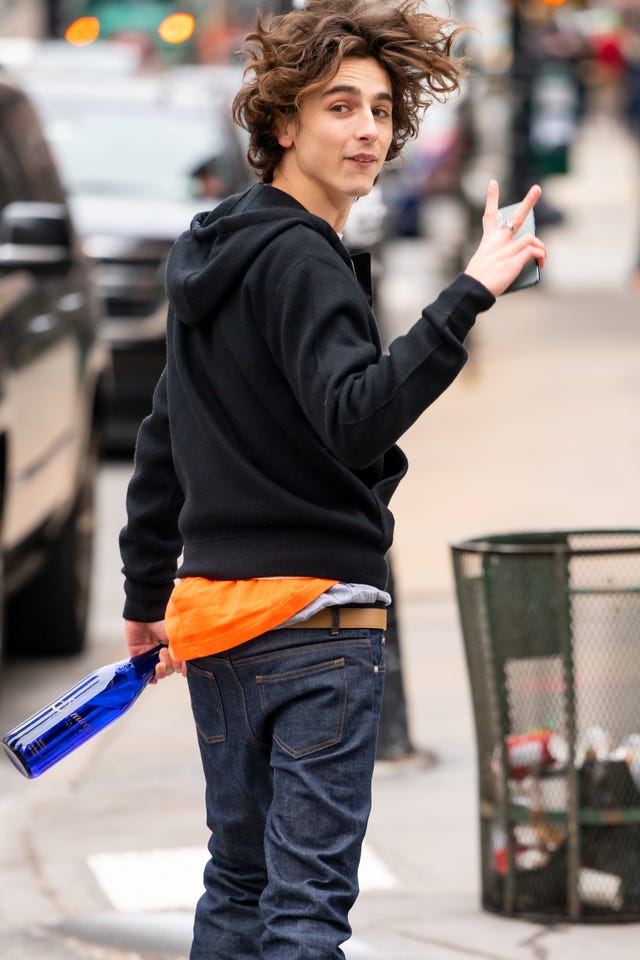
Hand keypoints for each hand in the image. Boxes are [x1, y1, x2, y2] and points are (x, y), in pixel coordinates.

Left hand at [124, 619, 186, 680]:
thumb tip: (187, 665)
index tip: (180, 663)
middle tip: (166, 656)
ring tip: (159, 664)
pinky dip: (149, 677)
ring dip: (161, 671)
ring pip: (159, 672)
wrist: (144, 616)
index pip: (180, 664)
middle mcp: (165, 653)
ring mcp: (152, 655)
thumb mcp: (177, 637)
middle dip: (169, 667)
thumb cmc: (161, 622)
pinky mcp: (140, 656)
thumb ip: (182, 651)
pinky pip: (143, 672)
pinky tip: (153, 678)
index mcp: (174, 647)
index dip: (180, 666)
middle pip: (170, 670)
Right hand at [464, 180, 546, 297]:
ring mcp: (507, 250)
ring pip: (530, 238)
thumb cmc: (478, 280)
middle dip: (528, 201)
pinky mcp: (514, 260)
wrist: (473, 289)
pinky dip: (540, 256)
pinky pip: (533, 252)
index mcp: (488, 241)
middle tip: (537, 189)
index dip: (491, 198)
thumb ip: (500, 257)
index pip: (490, 214)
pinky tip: (541, 263)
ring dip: (541, 246)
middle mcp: (498, 241)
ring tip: (543, 255)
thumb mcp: (484, 263)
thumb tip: (518, 260)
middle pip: (516, 217)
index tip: (493, 183)